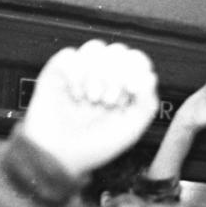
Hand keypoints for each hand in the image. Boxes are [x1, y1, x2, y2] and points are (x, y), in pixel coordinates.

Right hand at [21, 40, 158, 177]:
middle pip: (118, 50)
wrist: (60, 158)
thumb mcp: (130, 131)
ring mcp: (80, 73)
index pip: (137, 60)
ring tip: (91, 99)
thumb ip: (146, 104)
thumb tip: (148, 77)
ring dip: (96, 74)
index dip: (137, 69)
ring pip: (96, 48)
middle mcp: (103, 77)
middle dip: (116, 76)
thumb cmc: (94, 147)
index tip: (131, 91)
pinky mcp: (57, 72)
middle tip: (108, 102)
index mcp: (123, 88)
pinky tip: (75, 95)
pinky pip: (70, 55)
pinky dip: (75, 74)